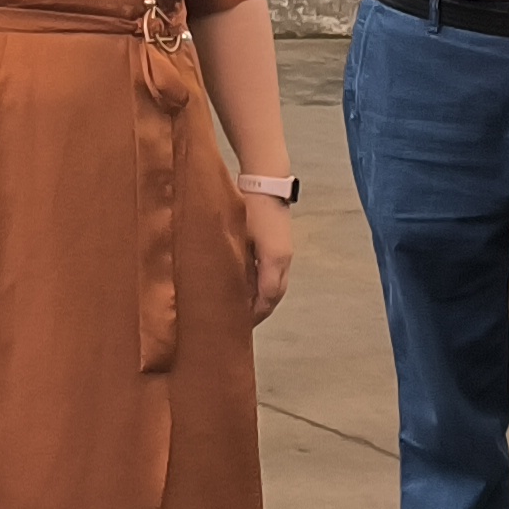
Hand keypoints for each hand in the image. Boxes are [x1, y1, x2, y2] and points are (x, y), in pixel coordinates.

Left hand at [239, 190, 294, 320]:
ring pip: (276, 286)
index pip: (267, 299)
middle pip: (274, 297)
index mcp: (275, 260)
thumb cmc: (247, 206)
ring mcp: (284, 254)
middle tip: (238, 322)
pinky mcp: (280, 247)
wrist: (266, 182)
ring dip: (261, 299)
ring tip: (241, 308)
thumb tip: (224, 289)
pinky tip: (246, 287)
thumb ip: (232, 265)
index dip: (253, 315)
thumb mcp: (235, 237)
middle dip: (258, 311)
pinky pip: (274, 275)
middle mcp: (283, 260)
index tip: (237, 326)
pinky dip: (262, 286)